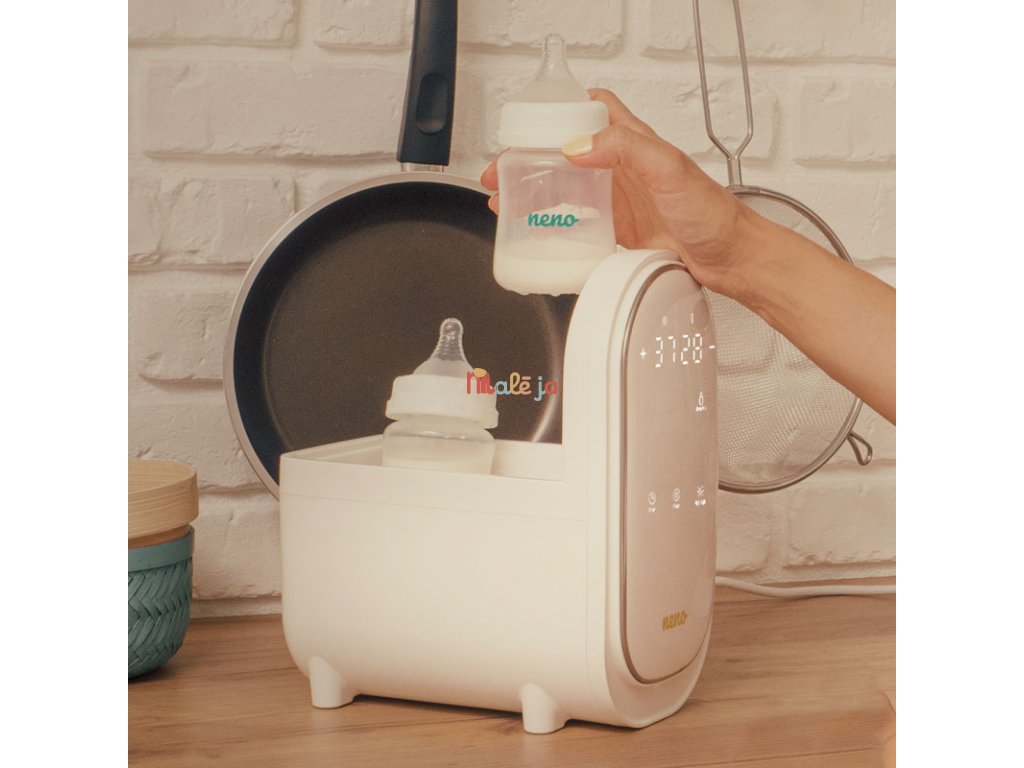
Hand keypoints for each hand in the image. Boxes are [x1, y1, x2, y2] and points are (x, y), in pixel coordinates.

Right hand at [480, 88, 755, 297]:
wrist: (730, 260)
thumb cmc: (713, 213)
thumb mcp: (669, 170)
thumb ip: (625, 150)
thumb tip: (576, 148)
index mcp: (634, 142)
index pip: (591, 110)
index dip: (557, 111)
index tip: (526, 127)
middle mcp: (622, 168)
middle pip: (565, 152)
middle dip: (528, 159)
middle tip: (501, 175)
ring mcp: (619, 201)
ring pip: (565, 188)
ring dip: (534, 194)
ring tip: (505, 204)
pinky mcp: (618, 232)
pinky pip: (576, 224)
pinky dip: (552, 226)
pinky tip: (537, 235)